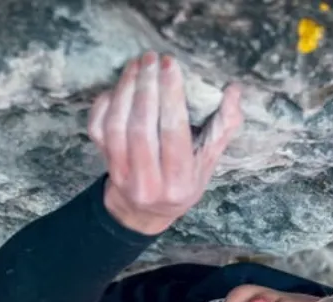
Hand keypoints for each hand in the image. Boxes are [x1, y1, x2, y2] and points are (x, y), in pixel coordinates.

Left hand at [88, 52, 244, 234]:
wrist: (142, 212)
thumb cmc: (182, 182)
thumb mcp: (209, 162)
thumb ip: (224, 127)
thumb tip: (234, 91)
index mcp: (178, 181)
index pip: (173, 133)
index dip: (171, 96)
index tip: (170, 65)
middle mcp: (147, 182)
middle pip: (141, 128)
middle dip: (146, 87)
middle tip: (152, 58)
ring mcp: (121, 174)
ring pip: (116, 126)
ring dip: (125, 90)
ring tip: (137, 65)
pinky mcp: (103, 163)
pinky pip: (98, 129)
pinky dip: (105, 104)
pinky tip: (119, 86)